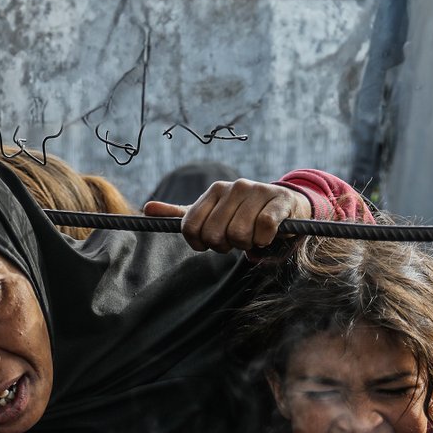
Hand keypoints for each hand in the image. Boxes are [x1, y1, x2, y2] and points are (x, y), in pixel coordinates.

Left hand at [144, 178, 312, 252]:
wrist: (286, 206)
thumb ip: (182, 215)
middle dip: (226, 246)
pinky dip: (264, 240)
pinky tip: (268, 235)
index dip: (201, 243)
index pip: (191, 227)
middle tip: (237, 240)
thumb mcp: (212, 214)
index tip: (213, 243)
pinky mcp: (278, 201)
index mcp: (214, 191)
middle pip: (214, 235)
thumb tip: (147, 209)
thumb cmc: (245, 215)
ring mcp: (256, 191)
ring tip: (254, 236)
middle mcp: (233, 187)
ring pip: (239, 234)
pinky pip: (263, 230)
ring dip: (247, 245)